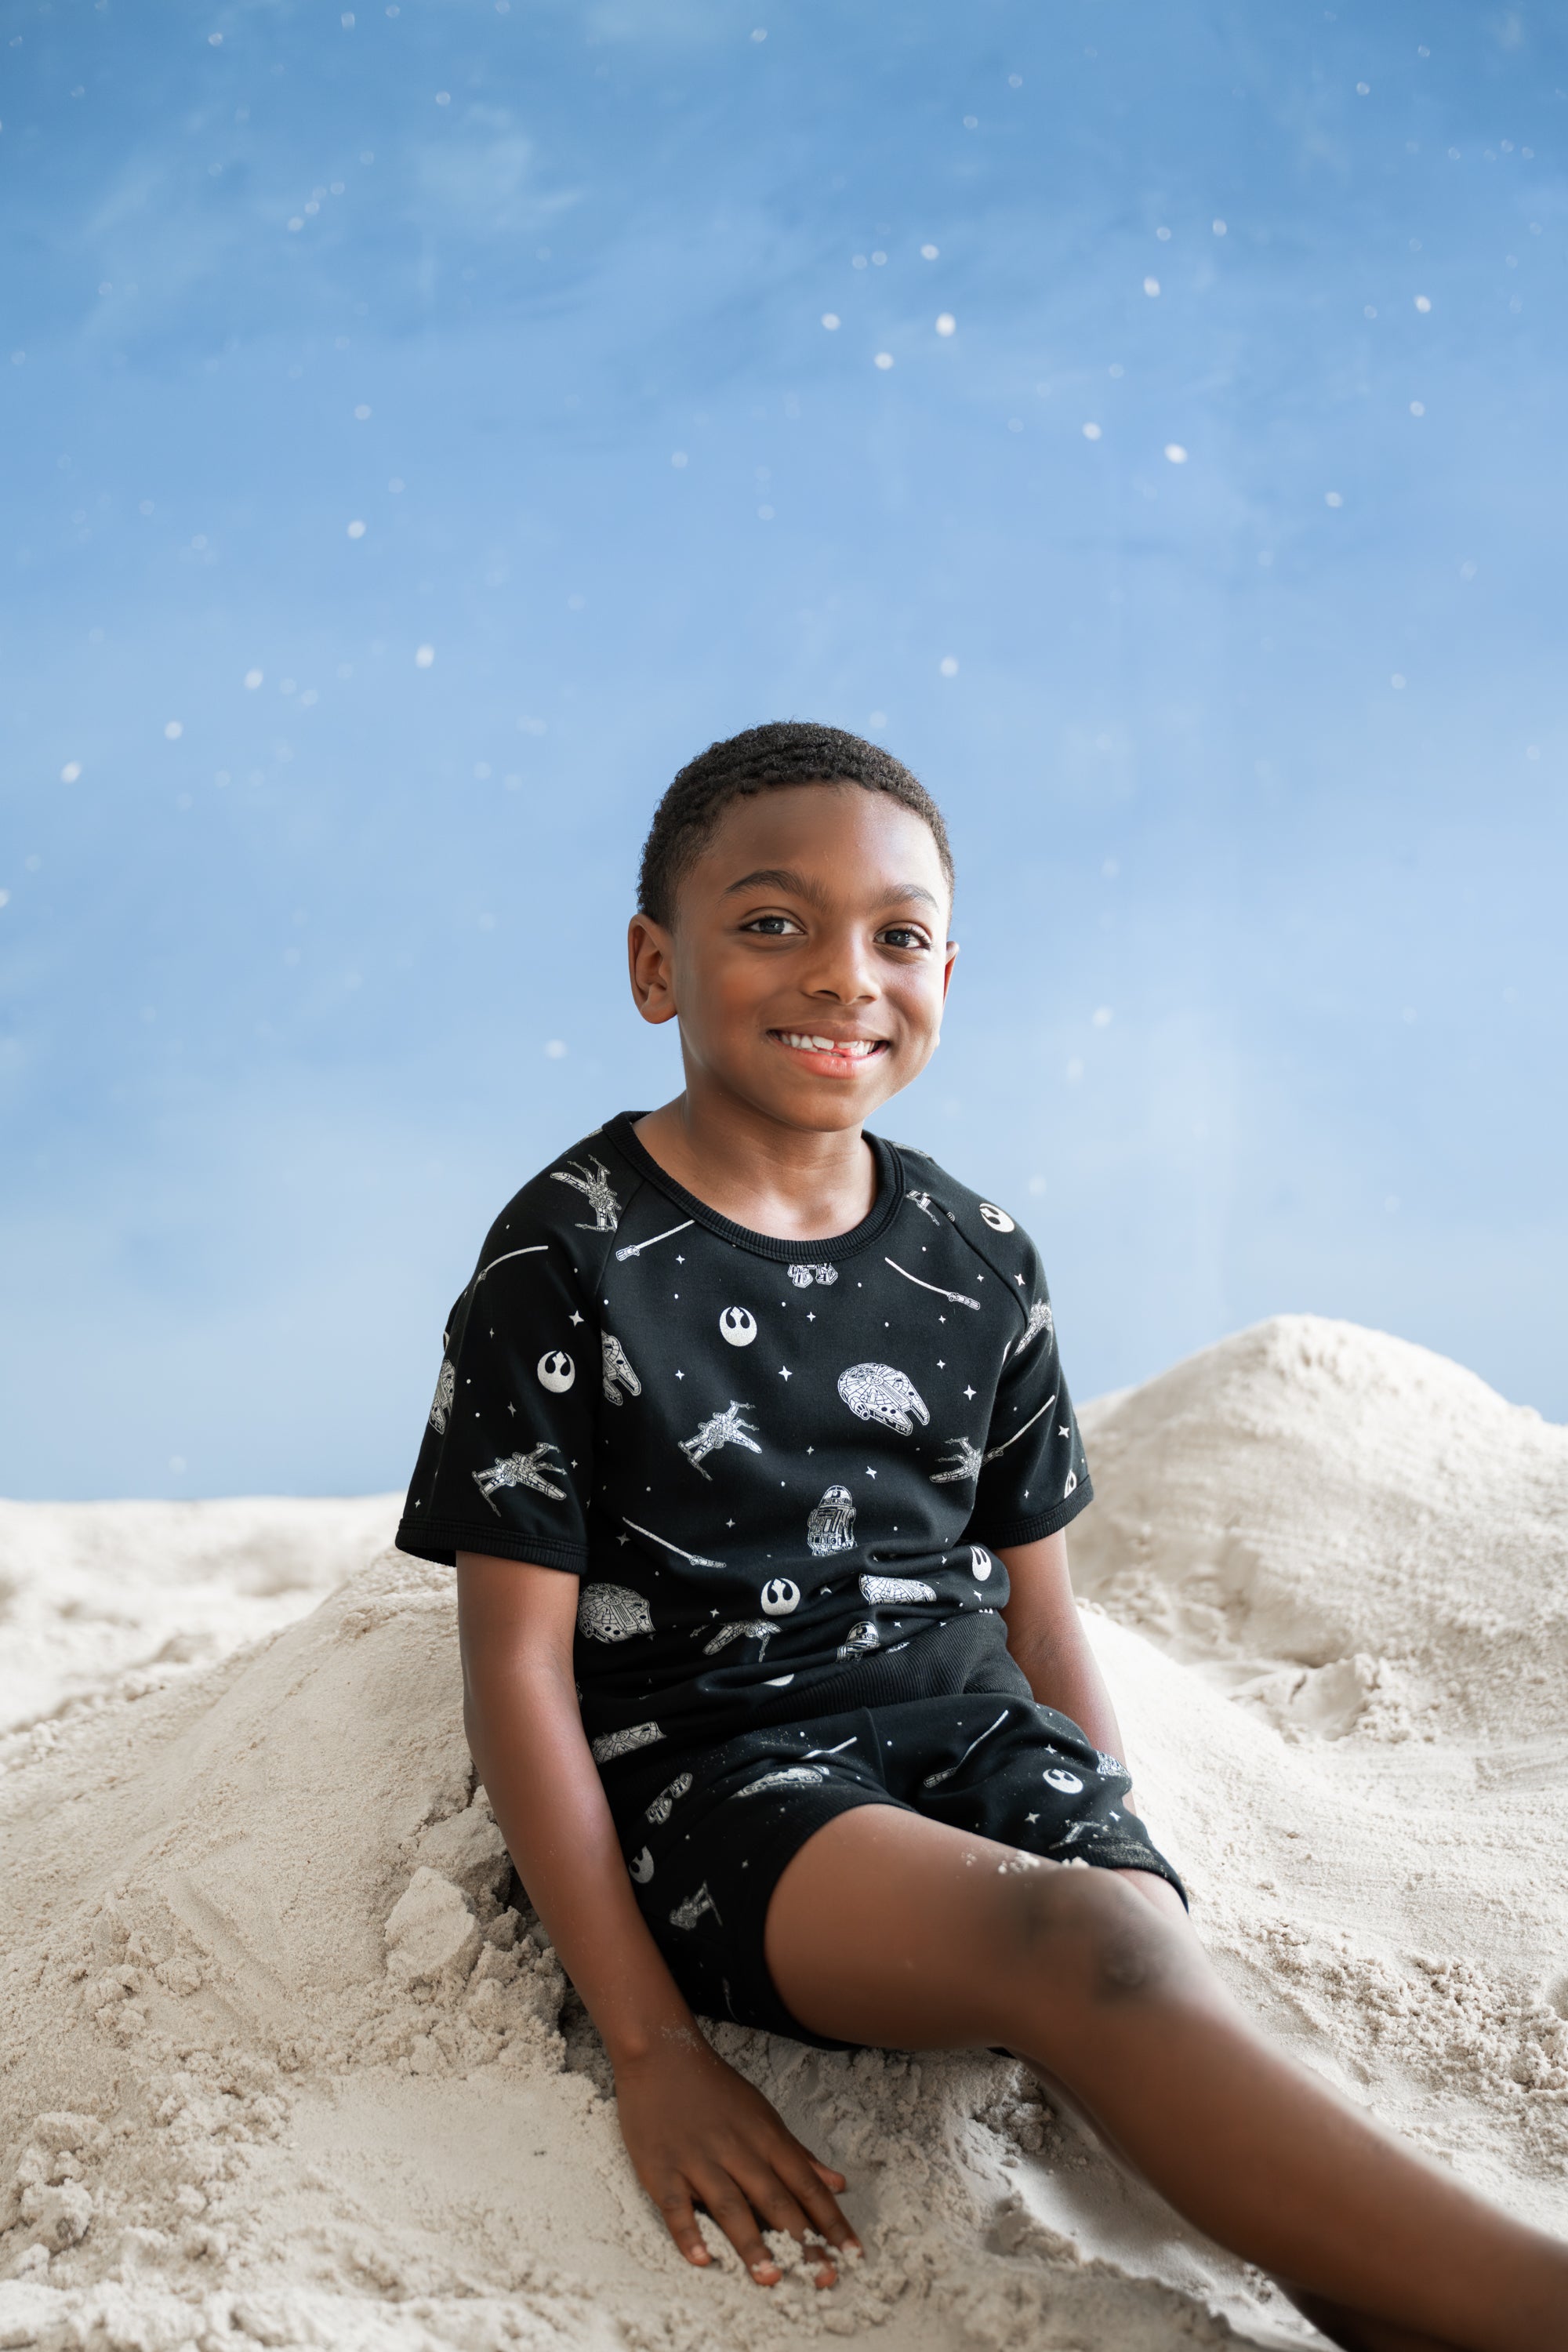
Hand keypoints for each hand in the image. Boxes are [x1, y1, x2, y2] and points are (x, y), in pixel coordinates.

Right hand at [614, 2030, 860, 2286]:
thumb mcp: (763, 2114)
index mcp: (765, 2137)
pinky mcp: (662, 2168)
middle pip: (775, 2200)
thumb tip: (837, 2184)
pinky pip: (676, 2206)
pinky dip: (689, 2233)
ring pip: (730, 2206)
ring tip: (771, 2278)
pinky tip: (703, 2259)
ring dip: (752, 2243)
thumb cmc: (716, 2089)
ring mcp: (698, 2160)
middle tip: (824, 2278)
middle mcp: (737, 2150)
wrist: (661, 2054)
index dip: (831, 2221)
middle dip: (802, 2242)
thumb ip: (798, 2153)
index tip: (852, 2254)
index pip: (806, 2185)